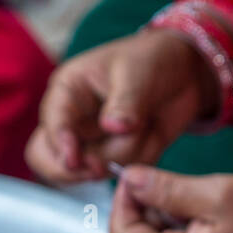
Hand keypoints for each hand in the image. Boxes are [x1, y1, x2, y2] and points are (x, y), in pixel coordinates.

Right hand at [25, 29, 217, 182]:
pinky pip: (122, 172)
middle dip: (73, 170)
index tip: (74, 161)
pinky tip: (153, 133)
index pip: (51, 125)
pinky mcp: (115, 157)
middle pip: (49, 161)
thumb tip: (112, 127)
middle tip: (99, 169)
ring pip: (94, 169)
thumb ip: (125, 102)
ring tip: (148, 124)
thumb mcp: (138, 73)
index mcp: (68, 92)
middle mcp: (73, 121)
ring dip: (126, 153)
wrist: (184, 73)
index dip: (60, 145)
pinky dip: (142, 157)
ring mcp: (92, 143)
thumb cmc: (151, 60)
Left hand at [109, 167, 232, 232]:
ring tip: (189, 200)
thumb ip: (167, 190)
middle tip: (166, 184)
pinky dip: (174, 232)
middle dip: (140, 211)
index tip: (137, 177)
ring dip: (157, 221)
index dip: (121, 204)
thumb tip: (128, 179)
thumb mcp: (218, 193)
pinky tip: (200, 216)